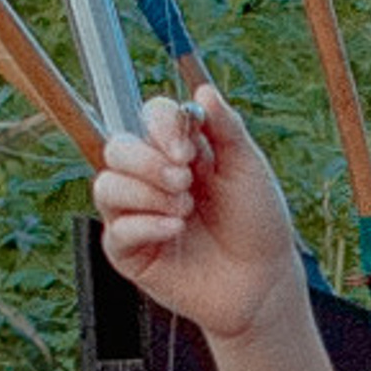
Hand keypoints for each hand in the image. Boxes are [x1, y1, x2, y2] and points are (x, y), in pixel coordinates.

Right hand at [92, 88, 303, 343]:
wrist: (264, 281)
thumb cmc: (258, 223)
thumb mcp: (248, 168)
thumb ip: (226, 128)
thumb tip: (203, 89)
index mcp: (178, 152)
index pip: (148, 117)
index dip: (160, 126)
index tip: (187, 150)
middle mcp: (151, 179)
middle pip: (117, 148)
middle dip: (148, 162)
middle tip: (185, 183)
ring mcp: (137, 216)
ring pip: (106, 186)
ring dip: (146, 194)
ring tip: (185, 211)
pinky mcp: (131, 254)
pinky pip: (115, 231)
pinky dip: (145, 225)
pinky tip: (175, 230)